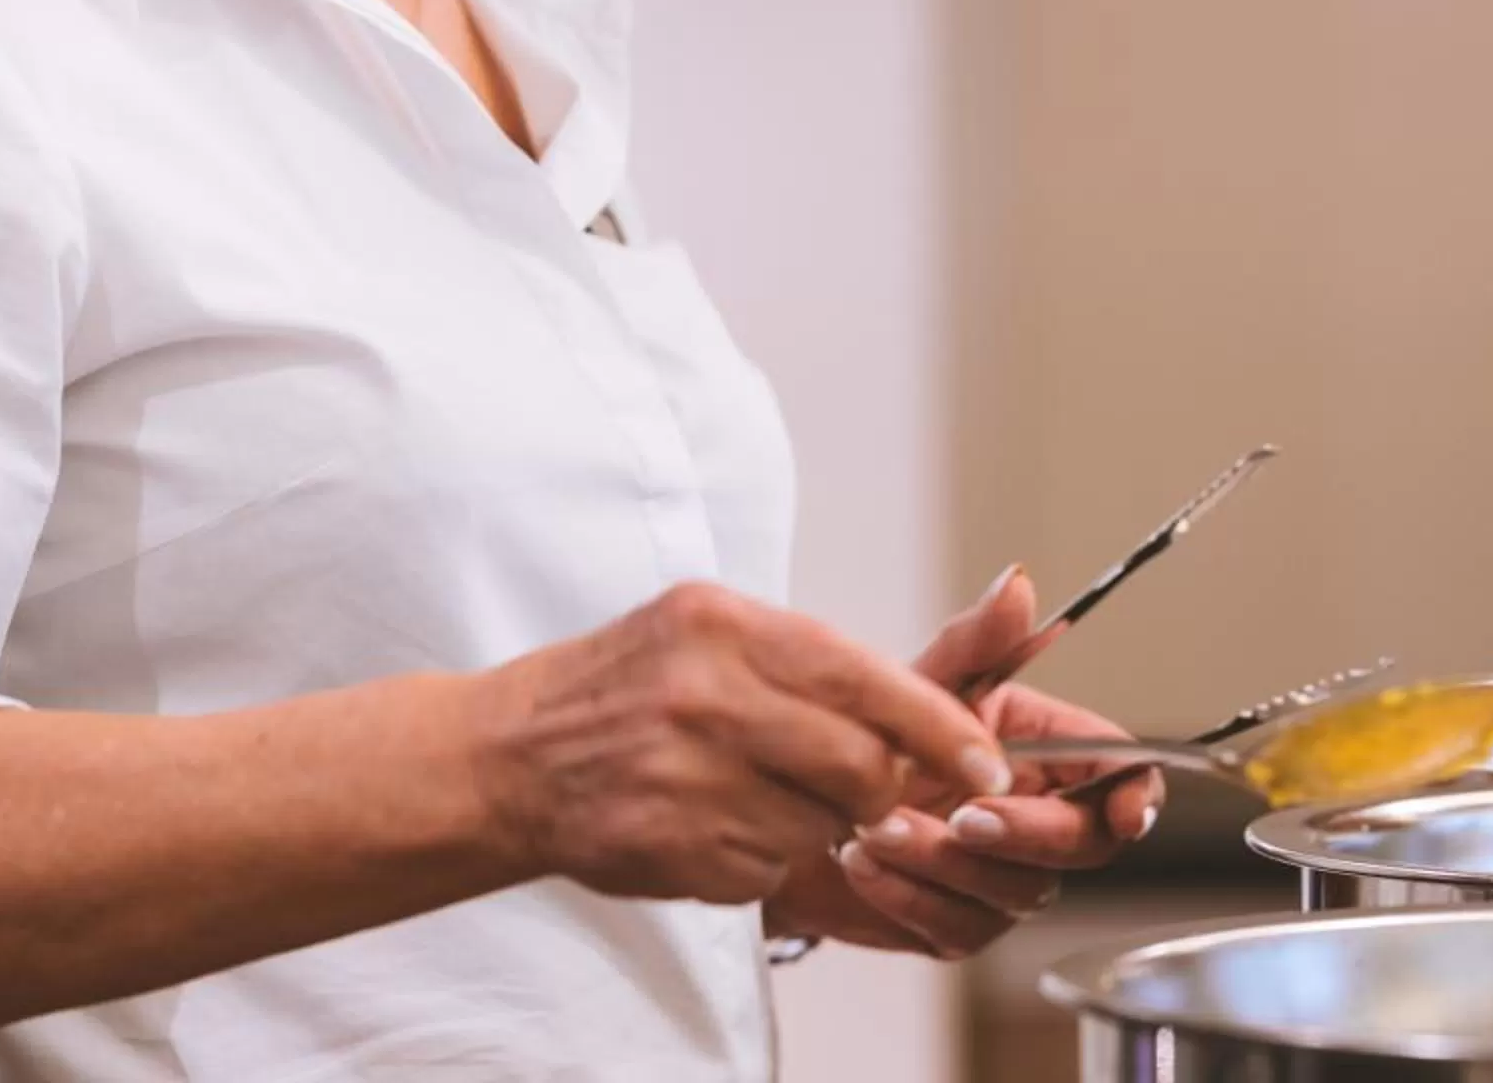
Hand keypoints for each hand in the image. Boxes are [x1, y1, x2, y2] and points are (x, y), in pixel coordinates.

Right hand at [468, 582, 1011, 906]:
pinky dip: (763, 857)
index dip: (940, 728)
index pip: (868, 678)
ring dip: (816, 825)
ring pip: (820, 825)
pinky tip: (716, 824)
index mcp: (723, 626)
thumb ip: (809, 660)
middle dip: (881, 788)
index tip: (985, 762)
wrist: (507, 756)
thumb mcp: (706, 627)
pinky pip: (768, 868)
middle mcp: (704, 696)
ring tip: (759, 793)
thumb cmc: (623, 686)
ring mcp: (683, 777)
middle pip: (860, 766)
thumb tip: (927, 708)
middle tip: (866, 788)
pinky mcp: (669, 848)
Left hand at [766, 568, 1162, 959]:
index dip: (1137, 795)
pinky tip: (860, 861)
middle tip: (967, 814)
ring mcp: (1001, 878)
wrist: (794, 800)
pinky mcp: (956, 924)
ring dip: (949, 861)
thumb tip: (1017, 586)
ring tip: (877, 824)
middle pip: (1083, 842)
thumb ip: (976, 642)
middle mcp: (1035, 817)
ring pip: (1017, 890)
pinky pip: (957, 925)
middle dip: (1029, 831)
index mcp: (1045, 750)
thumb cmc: (867, 736)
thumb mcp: (920, 682)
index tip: (1128, 813)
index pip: (1121, 774)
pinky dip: (906, 894)